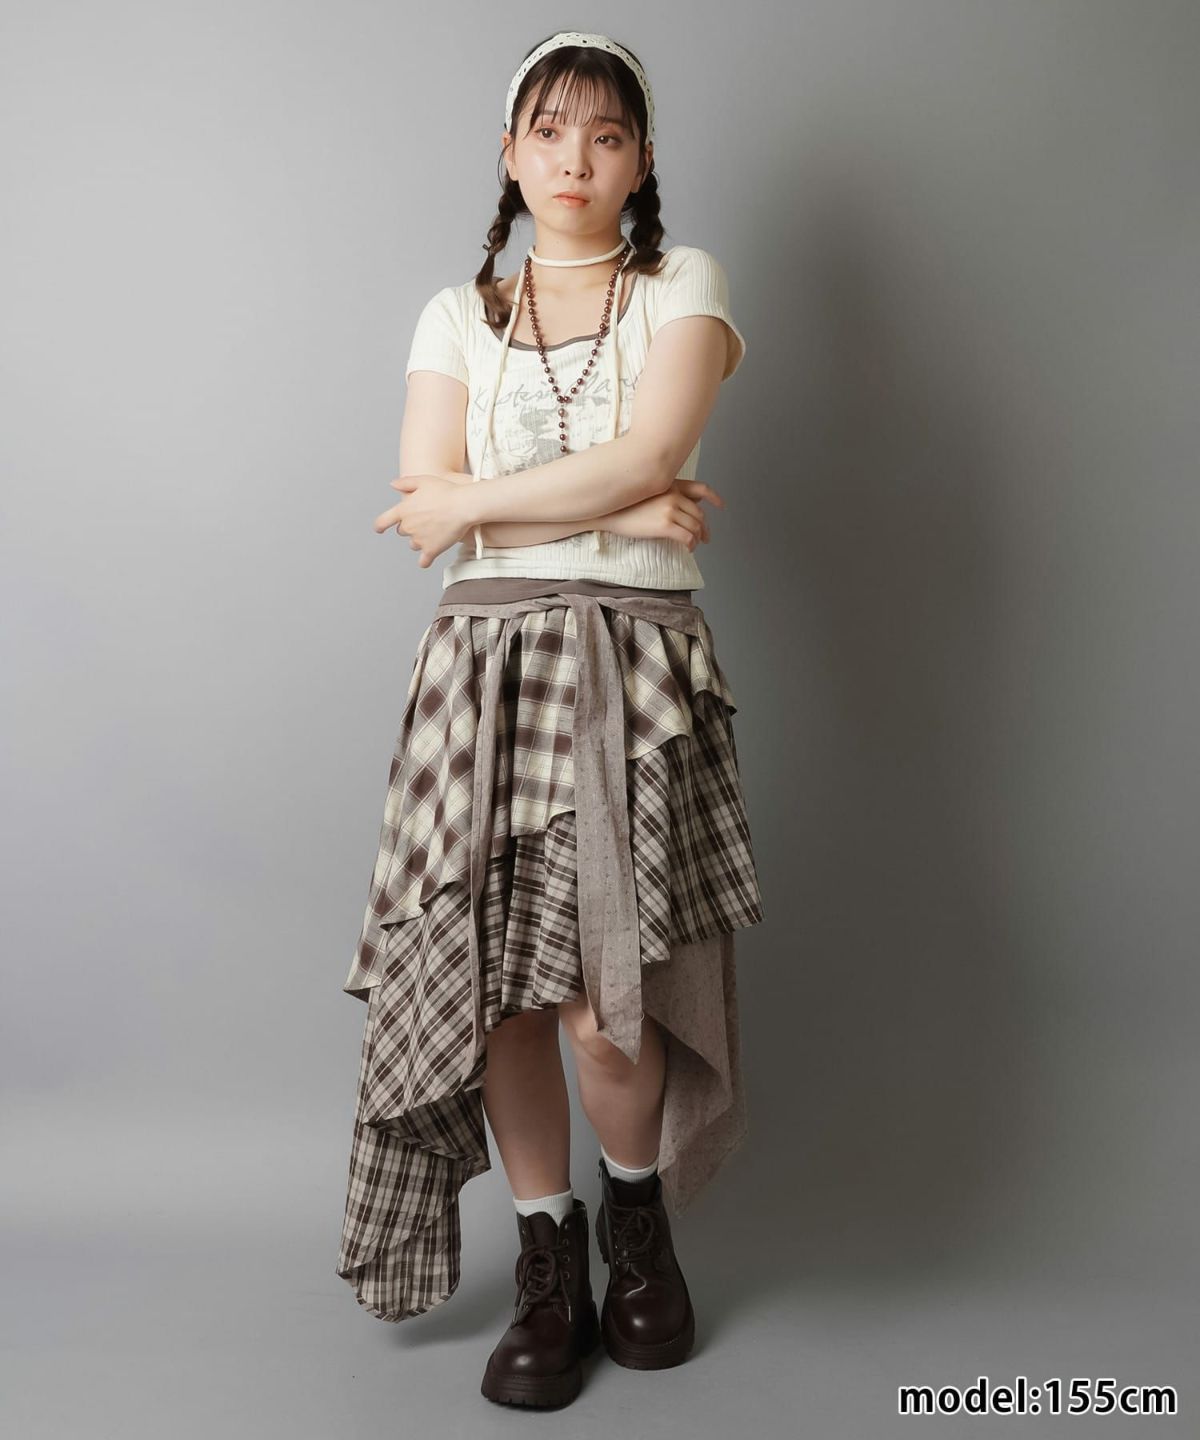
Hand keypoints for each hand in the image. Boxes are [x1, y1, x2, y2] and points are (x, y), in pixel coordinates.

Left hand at [373, 473, 474, 567]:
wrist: (463, 505)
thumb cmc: (446, 491)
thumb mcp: (423, 480)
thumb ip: (405, 483)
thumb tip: (393, 485)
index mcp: (403, 510)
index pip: (383, 521)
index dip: (380, 526)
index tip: (379, 529)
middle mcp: (408, 526)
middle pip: (402, 531)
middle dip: (410, 527)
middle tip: (425, 520)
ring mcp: (419, 540)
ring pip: (413, 544)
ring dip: (419, 540)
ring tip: (433, 532)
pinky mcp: (431, 550)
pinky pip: (423, 561)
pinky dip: (425, 560)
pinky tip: (428, 558)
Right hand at [604, 478, 724, 550]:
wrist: (608, 512)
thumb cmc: (624, 505)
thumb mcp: (648, 492)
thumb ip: (668, 494)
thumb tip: (686, 503)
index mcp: (671, 485)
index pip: (700, 489)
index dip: (714, 497)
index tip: (721, 505)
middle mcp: (673, 495)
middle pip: (699, 513)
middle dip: (704, 527)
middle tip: (705, 537)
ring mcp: (670, 510)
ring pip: (695, 527)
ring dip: (698, 538)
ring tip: (693, 545)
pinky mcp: (665, 525)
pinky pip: (687, 537)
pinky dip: (691, 545)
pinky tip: (688, 549)